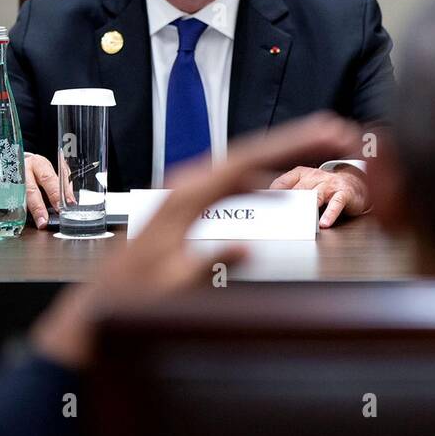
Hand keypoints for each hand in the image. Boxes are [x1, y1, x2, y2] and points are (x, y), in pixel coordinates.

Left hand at [30, 112, 362, 367]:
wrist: (98, 305)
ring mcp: (188, 193)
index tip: (323, 132)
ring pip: (245, 163)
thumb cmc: (129, 297)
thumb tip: (246, 247)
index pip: (247, 159)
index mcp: (185, 196)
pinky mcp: (190, 205)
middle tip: (336, 130)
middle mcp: (186, 185)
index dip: (290, 143)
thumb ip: (205, 263)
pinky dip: (264, 177)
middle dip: (296, 139)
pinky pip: (234, 182)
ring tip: (321, 147)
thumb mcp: (167, 285)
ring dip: (284, 154)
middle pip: (252, 151)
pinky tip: (282, 188)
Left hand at [268, 165, 369, 227]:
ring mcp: (330, 184)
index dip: (272, 194)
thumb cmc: (326, 188)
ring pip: (316, 195)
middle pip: (299, 190)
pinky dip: (330, 214)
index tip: (263, 206)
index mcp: (302, 174)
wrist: (356, 184)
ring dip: (307, 208)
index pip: (283, 182)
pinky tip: (324, 223)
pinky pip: (336, 203)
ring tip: (300, 220)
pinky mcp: (344, 193)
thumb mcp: (306, 186)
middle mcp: (315, 176)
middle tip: (279, 217)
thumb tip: (269, 205)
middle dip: (289, 204)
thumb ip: (290, 192)